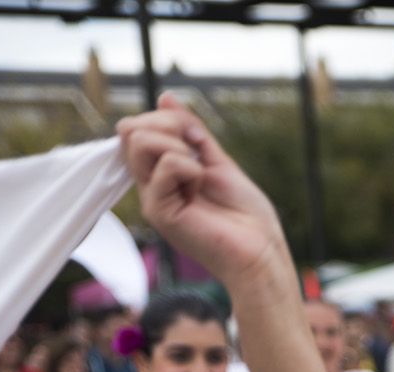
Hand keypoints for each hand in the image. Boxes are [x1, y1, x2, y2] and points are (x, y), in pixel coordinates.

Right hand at [116, 94, 289, 290]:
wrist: (260, 250)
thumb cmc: (245, 215)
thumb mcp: (217, 160)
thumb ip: (191, 131)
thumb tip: (165, 98)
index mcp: (163, 174)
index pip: (137, 130)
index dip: (165, 118)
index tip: (197, 136)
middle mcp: (152, 186)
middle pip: (132, 132)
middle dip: (168, 125)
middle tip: (198, 151)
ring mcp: (153, 198)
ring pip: (139, 142)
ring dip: (178, 145)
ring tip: (200, 171)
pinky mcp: (159, 212)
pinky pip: (165, 165)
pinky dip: (191, 167)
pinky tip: (201, 187)